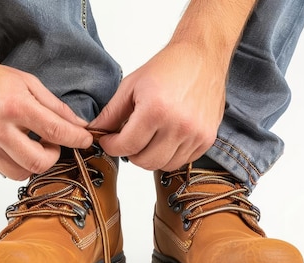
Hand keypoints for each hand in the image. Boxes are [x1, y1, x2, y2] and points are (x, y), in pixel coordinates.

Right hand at [0, 55, 92, 179]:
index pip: (56, 132)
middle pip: (38, 163)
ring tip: (27, 143)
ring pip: (19, 172)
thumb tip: (79, 125)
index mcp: (15, 107)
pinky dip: (9, 161)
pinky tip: (6, 143)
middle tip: (50, 144)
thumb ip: (55, 107)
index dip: (77, 140)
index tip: (85, 141)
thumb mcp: (26, 82)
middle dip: (52, 157)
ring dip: (30, 162)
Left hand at [89, 42, 225, 170]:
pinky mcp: (207, 139)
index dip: (112, 146)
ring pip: (163, 165)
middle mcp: (179, 125)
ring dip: (151, 156)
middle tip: (128, 138)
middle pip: (145, 162)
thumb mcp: (131, 85)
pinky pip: (182, 161)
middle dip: (130, 153)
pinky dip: (170, 155)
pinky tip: (165, 137)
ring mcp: (196, 134)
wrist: (202, 57)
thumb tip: (95, 132)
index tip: (109, 140)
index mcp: (156, 110)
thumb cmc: (167, 67)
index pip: (127, 146)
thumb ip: (111, 113)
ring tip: (148, 137)